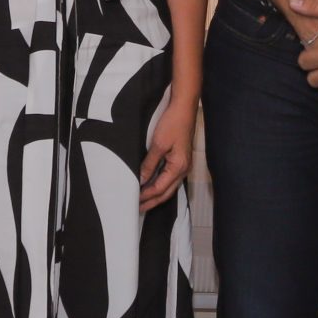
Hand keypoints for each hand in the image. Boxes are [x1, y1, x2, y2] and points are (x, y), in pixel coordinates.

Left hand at [138, 98, 195, 213]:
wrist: (184, 108)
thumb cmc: (173, 123)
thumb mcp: (158, 144)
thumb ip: (150, 164)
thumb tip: (141, 180)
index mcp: (179, 167)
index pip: (159, 188)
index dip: (146, 197)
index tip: (134, 202)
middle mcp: (183, 169)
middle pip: (166, 192)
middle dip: (152, 202)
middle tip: (138, 209)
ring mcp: (183, 165)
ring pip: (169, 187)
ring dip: (156, 195)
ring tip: (144, 201)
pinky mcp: (181, 159)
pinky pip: (170, 178)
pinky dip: (160, 185)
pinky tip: (152, 185)